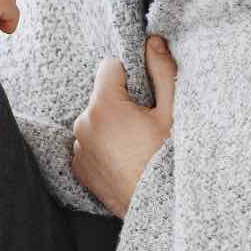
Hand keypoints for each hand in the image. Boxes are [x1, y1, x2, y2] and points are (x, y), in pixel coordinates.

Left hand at [72, 35, 176, 217]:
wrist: (158, 208)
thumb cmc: (168, 160)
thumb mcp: (172, 113)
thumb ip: (162, 72)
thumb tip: (153, 41)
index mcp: (104, 106)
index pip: (109, 67)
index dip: (129, 75)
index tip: (144, 93)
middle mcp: (83, 124)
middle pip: (101, 96)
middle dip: (120, 103)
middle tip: (144, 125)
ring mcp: (78, 149)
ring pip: (95, 121)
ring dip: (110, 126)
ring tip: (135, 146)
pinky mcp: (78, 169)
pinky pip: (89, 145)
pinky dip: (103, 147)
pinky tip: (124, 159)